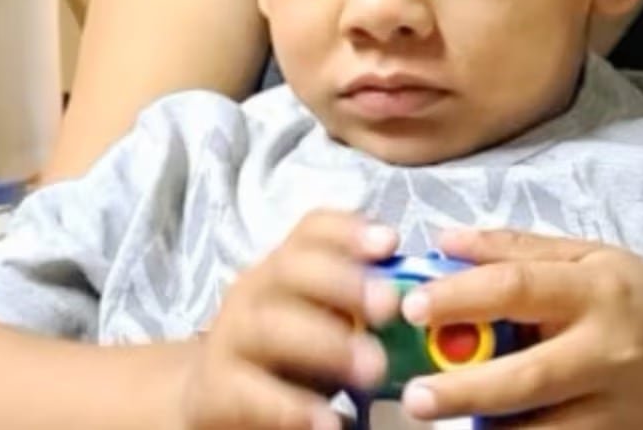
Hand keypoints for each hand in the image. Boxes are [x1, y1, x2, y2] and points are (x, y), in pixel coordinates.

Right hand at [179, 210, 400, 429]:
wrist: (217, 398)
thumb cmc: (291, 354)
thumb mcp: (326, 318)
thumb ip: (362, 305)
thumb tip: (425, 299)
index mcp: (285, 267)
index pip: (311, 231)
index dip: (349, 231)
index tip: (390, 242)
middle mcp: (254, 292)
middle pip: (290, 269)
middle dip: (343, 283)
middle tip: (390, 306)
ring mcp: (230, 340)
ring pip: (268, 327)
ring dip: (324, 344)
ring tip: (373, 369)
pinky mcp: (217, 391)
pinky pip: (250, 394)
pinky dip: (291, 409)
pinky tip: (330, 421)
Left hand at [397, 229, 642, 428]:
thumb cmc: (641, 300)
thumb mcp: (590, 257)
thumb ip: (515, 248)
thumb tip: (443, 239)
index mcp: (595, 290)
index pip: (517, 288)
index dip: (459, 297)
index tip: (411, 307)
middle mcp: (607, 350)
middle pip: (526, 377)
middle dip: (463, 389)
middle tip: (413, 394)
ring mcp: (616, 408)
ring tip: (440, 420)